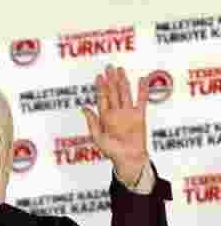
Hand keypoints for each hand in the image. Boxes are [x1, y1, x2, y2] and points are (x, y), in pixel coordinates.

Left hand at [81, 65, 150, 185]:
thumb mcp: (97, 137)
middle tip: (109, 67)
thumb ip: (92, 122)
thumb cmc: (112, 151)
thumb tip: (83, 107)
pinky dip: (142, 90)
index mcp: (105, 117)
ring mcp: (128, 113)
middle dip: (111, 80)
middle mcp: (116, 112)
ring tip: (121, 70)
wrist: (129, 158)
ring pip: (126, 93)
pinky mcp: (140, 115)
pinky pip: (142, 100)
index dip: (100, 87)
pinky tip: (142, 79)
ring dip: (123, 81)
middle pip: (114, 92)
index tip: (99, 76)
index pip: (102, 98)